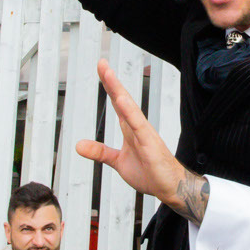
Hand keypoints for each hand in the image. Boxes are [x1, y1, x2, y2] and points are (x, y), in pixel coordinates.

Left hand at [76, 60, 193, 211]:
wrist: (170, 186)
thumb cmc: (150, 172)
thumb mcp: (118, 162)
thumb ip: (100, 152)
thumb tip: (79, 145)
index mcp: (129, 128)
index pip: (117, 102)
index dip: (109, 86)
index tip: (102, 69)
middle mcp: (137, 126)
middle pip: (122, 99)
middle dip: (111, 81)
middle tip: (101, 63)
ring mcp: (144, 133)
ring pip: (129, 107)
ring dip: (118, 90)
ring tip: (108, 74)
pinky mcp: (149, 143)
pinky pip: (138, 125)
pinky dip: (130, 112)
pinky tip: (121, 100)